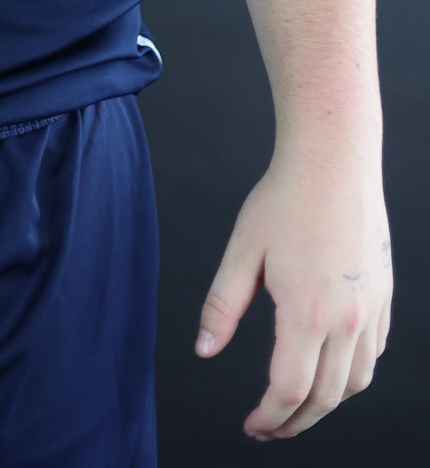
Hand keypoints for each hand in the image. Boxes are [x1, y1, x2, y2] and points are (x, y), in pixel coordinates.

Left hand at [195, 148, 390, 438]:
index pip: (289, 390)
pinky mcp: (383, 295)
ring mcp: (371, 309)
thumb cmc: (284, 198)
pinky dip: (352, 372)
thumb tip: (204, 349)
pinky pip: (373, 352)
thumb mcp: (242, 250)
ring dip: (327, 403)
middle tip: (268, 427)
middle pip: (326, 398)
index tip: (251, 426)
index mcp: (309, 312)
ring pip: (356, 381)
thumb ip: (222, 305)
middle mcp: (347, 319)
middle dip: (295, 422)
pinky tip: (330, 365)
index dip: (269, 417)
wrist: (334, 160)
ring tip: (297, 403)